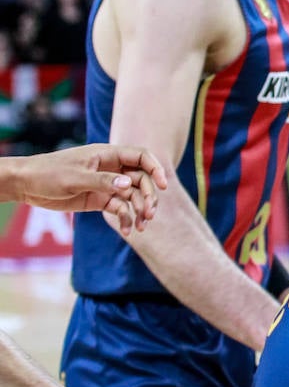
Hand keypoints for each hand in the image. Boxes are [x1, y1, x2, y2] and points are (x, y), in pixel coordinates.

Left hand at [3, 145, 167, 234]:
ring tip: (141, 226)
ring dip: (140, 211)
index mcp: (107, 155)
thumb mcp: (75, 177)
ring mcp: (107, 185)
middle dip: (148, 196)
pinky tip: (128, 231)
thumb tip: (128, 186)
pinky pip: (120, 209)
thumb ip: (102, 181)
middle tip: (149, 214)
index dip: (156, 168)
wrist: (26, 185)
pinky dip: (126, 219)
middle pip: (141, 180)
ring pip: (133, 196)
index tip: (164, 185)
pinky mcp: (100, 200)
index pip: (141, 157)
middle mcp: (112, 169)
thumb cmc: (48, 173)